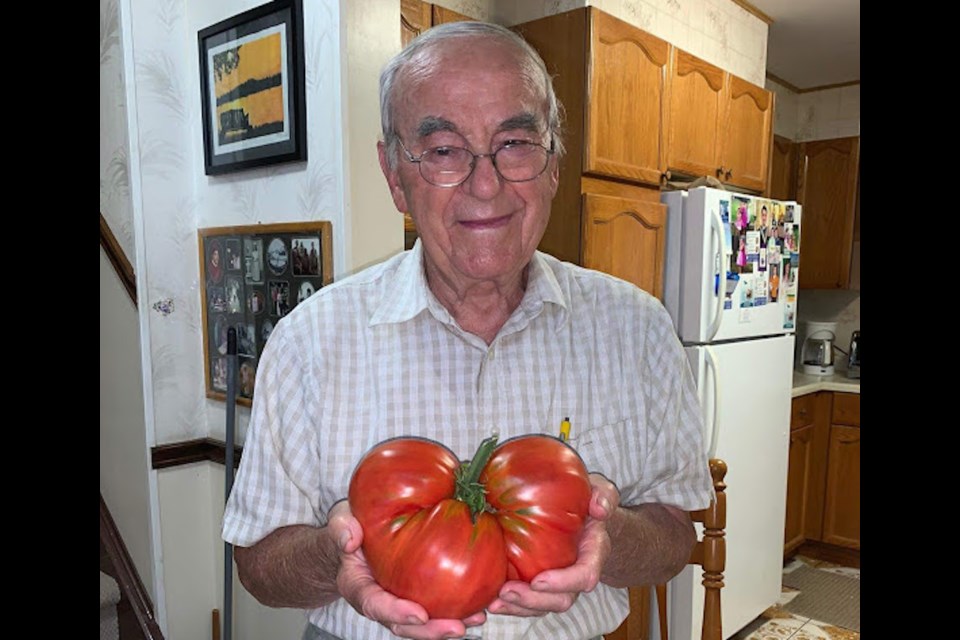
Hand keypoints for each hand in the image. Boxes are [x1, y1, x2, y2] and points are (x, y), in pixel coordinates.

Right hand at [328, 501, 486, 638]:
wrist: (356, 534)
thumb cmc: (349, 526)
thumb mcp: (340, 521)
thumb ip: (341, 528)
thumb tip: (350, 540)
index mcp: (358, 586)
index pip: (374, 605)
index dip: (395, 612)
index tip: (419, 614)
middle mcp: (379, 600)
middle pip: (403, 624)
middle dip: (430, 630)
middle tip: (457, 628)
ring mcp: (399, 599)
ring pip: (423, 622)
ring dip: (448, 625)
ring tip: (476, 619)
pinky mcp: (417, 593)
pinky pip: (435, 606)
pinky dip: (457, 609)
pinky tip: (480, 605)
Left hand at [487, 474, 619, 616]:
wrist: (583, 513)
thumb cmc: (589, 501)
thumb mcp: (601, 491)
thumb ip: (604, 496)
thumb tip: (599, 508)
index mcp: (592, 553)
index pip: (584, 576)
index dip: (563, 582)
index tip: (538, 580)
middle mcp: (576, 574)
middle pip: (561, 600)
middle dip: (533, 600)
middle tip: (506, 591)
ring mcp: (558, 582)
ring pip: (542, 606)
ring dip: (518, 607)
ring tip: (494, 602)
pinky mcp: (539, 583)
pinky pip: (528, 602)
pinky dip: (510, 604)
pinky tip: (490, 601)